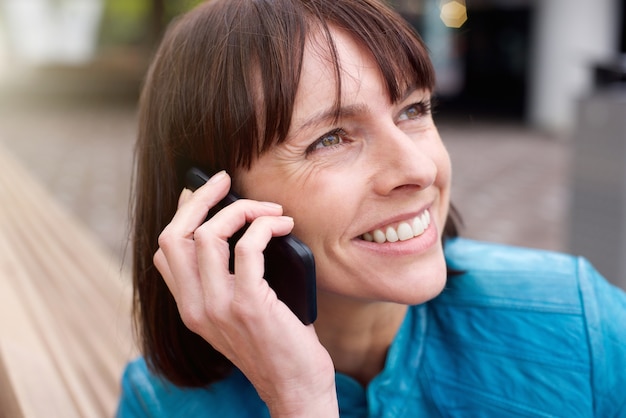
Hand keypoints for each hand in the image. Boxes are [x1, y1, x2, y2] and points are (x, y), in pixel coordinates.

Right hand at [153, 171, 337, 416]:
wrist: (295, 390)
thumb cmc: (277, 347)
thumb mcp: (239, 314)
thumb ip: (229, 280)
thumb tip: (243, 229)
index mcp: (190, 308)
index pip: (164, 251)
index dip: (182, 215)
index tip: (204, 194)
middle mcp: (196, 307)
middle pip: (175, 235)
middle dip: (200, 198)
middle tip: (224, 181)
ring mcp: (219, 307)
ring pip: (209, 234)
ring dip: (244, 209)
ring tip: (271, 210)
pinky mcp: (250, 304)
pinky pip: (248, 246)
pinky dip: (266, 226)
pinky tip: (283, 225)